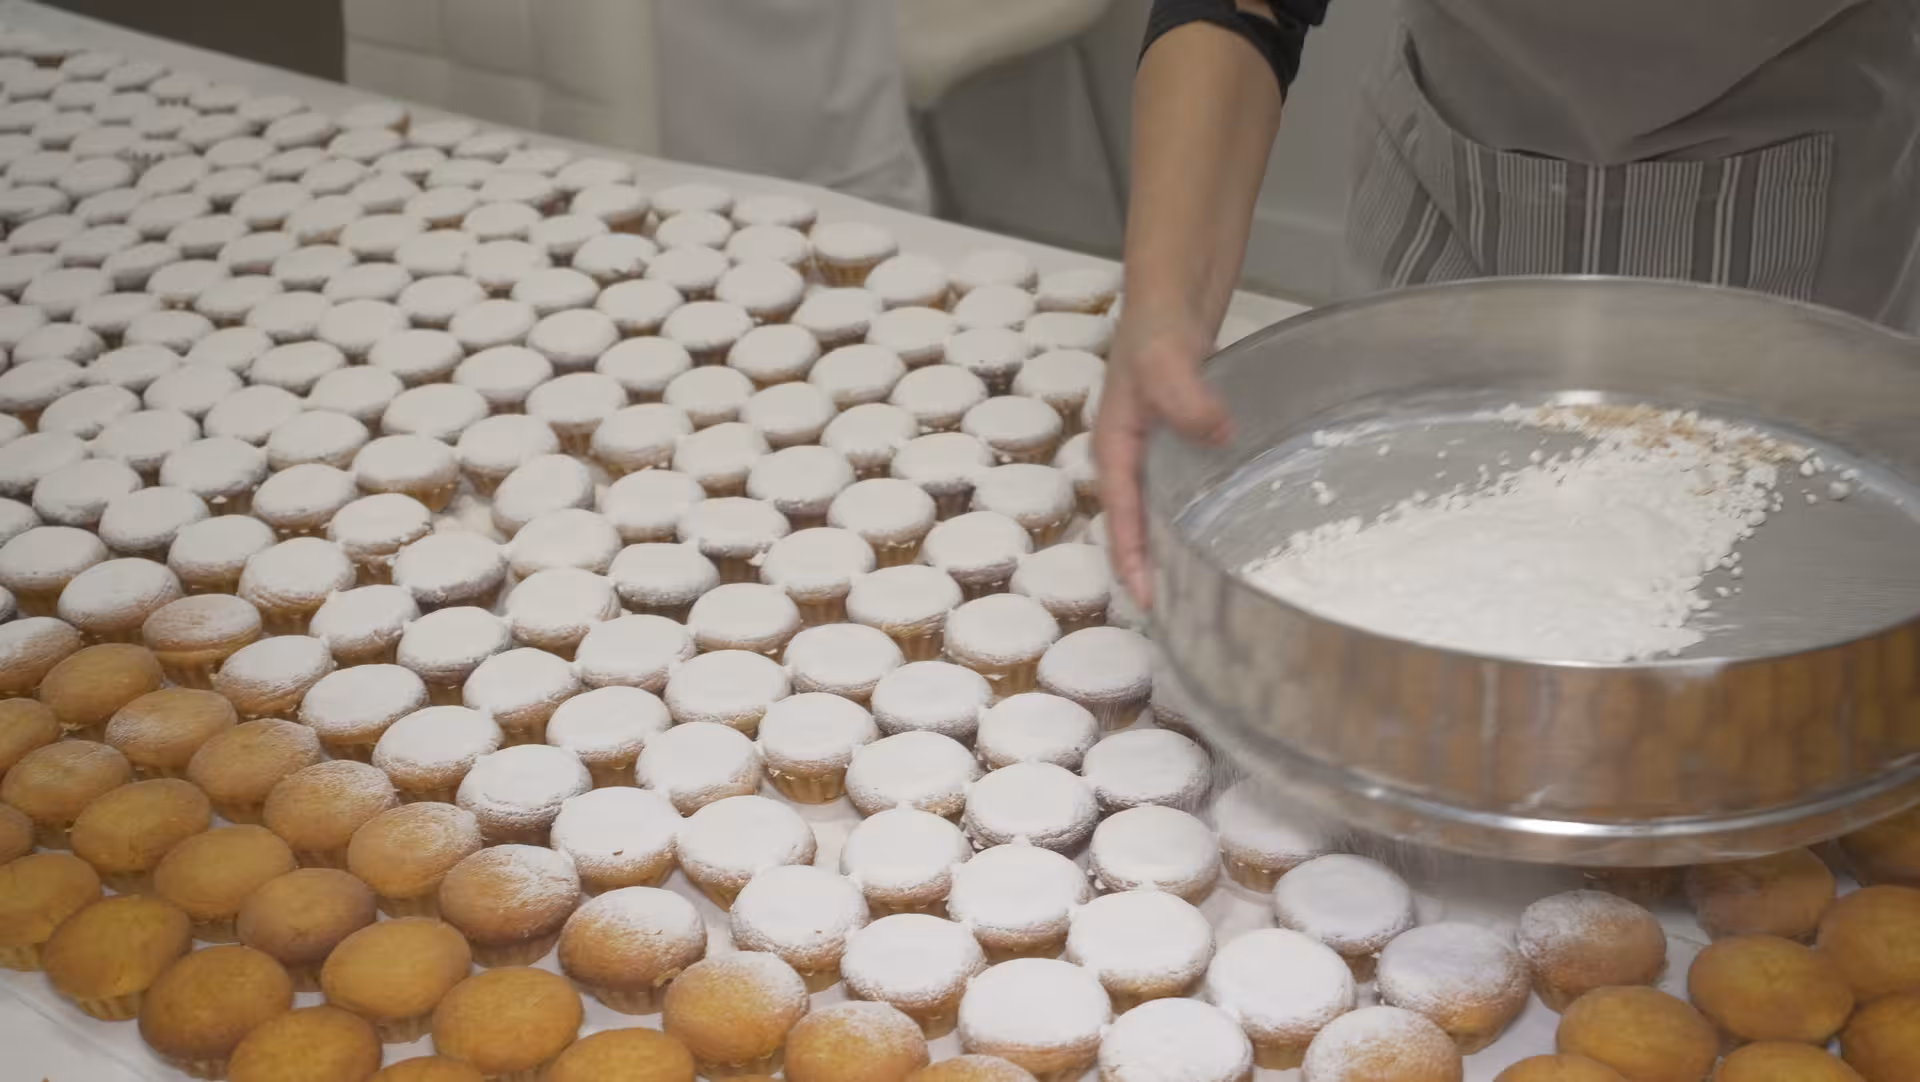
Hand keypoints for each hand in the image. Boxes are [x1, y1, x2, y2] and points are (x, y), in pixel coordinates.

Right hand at [1093, 315, 1231, 608]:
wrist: (1172, 297)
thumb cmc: (1157, 328)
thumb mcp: (1166, 360)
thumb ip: (1188, 397)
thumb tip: (1219, 433)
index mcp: (1115, 448)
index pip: (1121, 516)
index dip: (1131, 560)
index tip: (1148, 601)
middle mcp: (1130, 457)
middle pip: (1133, 524)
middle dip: (1147, 568)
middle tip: (1176, 613)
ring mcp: (1153, 452)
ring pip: (1157, 512)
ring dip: (1169, 550)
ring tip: (1196, 592)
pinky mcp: (1180, 445)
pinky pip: (1181, 493)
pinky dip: (1192, 519)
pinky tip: (1221, 536)